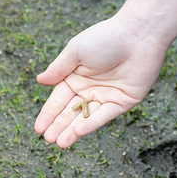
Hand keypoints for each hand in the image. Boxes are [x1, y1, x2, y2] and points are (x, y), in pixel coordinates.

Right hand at [34, 16, 166, 147]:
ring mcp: (106, 97)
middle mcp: (89, 90)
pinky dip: (91, 123)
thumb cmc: (105, 37)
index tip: (38, 128)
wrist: (138, 34)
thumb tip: (39, 80)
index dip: (48, 114)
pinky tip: (78, 132)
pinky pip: (105, 115)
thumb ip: (58, 69)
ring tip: (61, 143)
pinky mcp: (123, 102)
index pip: (58, 100)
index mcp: (75, 77)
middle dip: (59, 126)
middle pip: (70, 112)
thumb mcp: (75, 51)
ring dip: (73, 131)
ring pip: (86, 118)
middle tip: (48, 139)